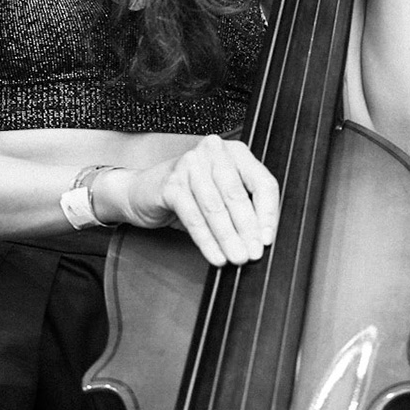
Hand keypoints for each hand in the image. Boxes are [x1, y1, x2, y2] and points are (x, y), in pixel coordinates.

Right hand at [98, 135, 279, 265]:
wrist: (142, 192)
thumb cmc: (188, 194)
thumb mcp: (222, 196)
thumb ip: (244, 209)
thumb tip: (262, 239)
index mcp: (235, 152)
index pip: (262, 182)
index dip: (268, 214)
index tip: (267, 239)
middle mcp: (213, 152)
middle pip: (237, 195)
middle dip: (247, 229)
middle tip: (253, 253)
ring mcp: (190, 165)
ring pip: (215, 207)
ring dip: (228, 237)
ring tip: (236, 257)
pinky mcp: (171, 183)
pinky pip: (193, 217)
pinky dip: (206, 240)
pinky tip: (215, 255)